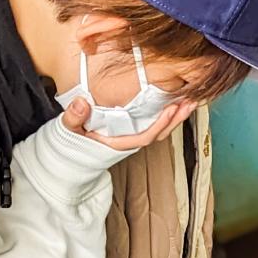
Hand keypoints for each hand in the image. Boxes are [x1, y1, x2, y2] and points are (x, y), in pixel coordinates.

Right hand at [60, 97, 196, 152]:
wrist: (71, 156)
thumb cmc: (72, 142)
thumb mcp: (68, 130)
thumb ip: (74, 118)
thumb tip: (82, 103)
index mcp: (117, 143)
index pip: (144, 136)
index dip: (159, 124)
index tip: (171, 109)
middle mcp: (128, 142)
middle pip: (158, 134)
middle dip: (175, 120)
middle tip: (190, 102)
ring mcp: (132, 138)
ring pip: (159, 130)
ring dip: (176, 117)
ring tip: (190, 101)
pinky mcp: (133, 132)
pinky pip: (154, 125)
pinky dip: (167, 115)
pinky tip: (176, 103)